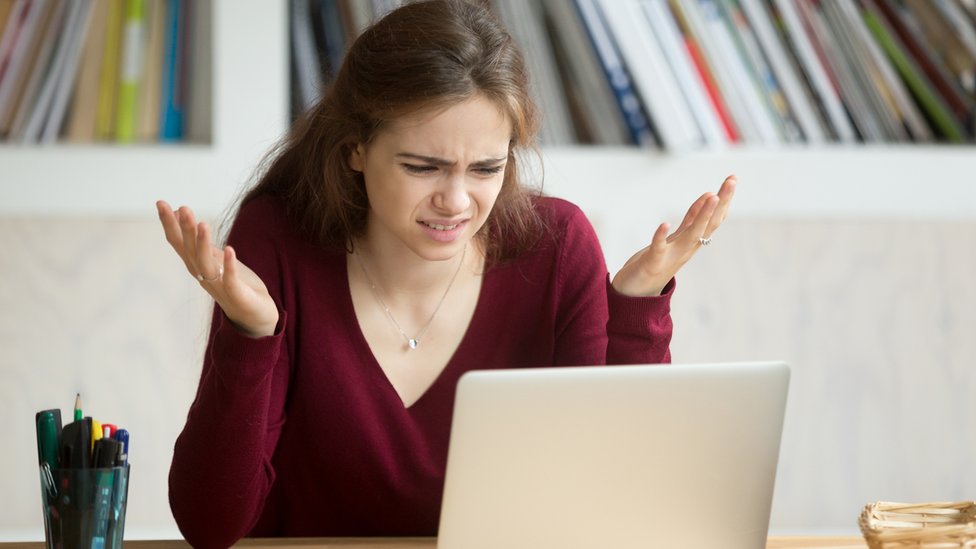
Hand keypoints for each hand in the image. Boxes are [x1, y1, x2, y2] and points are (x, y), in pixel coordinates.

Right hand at [156, 201, 278, 337]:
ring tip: (203, 224)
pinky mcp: (238, 296)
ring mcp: (219, 287)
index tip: (161, 203)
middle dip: (185, 230)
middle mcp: (204, 276)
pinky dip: (229, 266)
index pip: (179, 243)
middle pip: (190, 251)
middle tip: (182, 208)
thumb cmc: (235, 285)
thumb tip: (181, 214)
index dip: (170, 224)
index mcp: (198, 266)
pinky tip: (229, 250)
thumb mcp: (215, 259)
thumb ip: (199, 241)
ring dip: (203, 244)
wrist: (255, 317)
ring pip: (206, 264)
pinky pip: (230, 280)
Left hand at [611, 175, 735, 296]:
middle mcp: (686, 248)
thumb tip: (709, 196)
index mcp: (692, 242)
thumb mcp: (677, 238)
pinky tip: (664, 224)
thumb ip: (691, 220)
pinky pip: (658, 248)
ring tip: (712, 196)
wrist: (636, 295)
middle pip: (708, 224)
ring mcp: (671, 256)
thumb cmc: (657, 263)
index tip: (733, 179)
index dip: (724, 200)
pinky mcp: (652, 263)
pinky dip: (661, 236)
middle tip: (732, 181)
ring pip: (691, 235)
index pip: (713, 219)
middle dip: (721, 202)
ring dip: (702, 216)